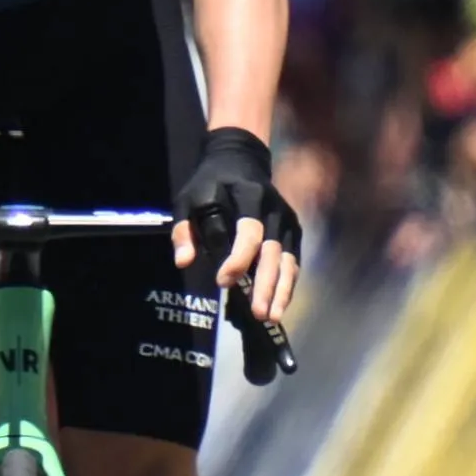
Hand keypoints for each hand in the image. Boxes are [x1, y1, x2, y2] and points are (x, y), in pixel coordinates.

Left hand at [178, 126, 302, 321]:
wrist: (241, 159)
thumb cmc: (210, 183)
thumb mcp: (189, 199)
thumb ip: (184, 230)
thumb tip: (183, 262)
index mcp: (248, 196)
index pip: (249, 231)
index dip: (238, 258)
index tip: (223, 281)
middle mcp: (274, 209)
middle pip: (272, 251)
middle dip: (265, 284)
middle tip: (257, 312)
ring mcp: (286, 220)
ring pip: (287, 260)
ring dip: (281, 290)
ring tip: (271, 316)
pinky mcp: (293, 231)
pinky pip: (293, 261)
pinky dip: (288, 284)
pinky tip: (279, 304)